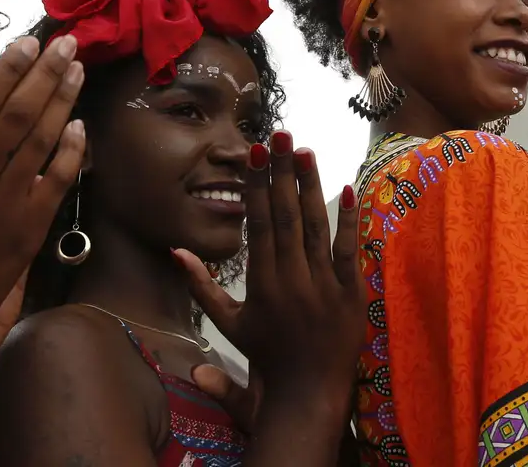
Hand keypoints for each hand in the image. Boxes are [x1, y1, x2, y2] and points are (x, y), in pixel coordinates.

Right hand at [0, 36, 85, 397]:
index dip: (7, 70)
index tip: (28, 42)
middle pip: (18, 115)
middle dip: (46, 74)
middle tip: (68, 42)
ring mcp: (4, 209)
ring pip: (41, 143)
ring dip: (63, 102)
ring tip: (78, 70)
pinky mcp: (26, 235)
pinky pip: (55, 185)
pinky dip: (70, 153)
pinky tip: (80, 126)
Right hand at [176, 130, 365, 430]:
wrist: (308, 394)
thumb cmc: (267, 356)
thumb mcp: (229, 323)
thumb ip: (202, 286)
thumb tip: (175, 250)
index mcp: (262, 283)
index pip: (259, 224)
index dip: (257, 186)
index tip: (255, 153)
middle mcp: (292, 280)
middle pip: (286, 217)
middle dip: (282, 173)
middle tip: (281, 134)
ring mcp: (324, 286)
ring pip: (316, 227)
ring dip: (310, 186)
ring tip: (305, 150)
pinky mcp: (351, 293)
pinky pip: (350, 252)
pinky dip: (348, 221)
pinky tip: (345, 189)